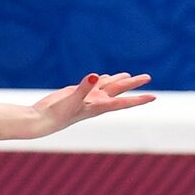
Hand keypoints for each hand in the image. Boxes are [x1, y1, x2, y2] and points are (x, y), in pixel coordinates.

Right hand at [32, 72, 155, 133]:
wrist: (41, 120)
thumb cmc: (55, 114)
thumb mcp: (71, 99)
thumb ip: (84, 87)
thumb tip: (95, 75)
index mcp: (98, 105)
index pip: (123, 101)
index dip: (138, 99)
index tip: (153, 97)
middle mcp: (95, 101)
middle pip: (119, 90)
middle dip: (133, 84)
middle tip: (148, 77)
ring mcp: (86, 97)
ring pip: (106, 86)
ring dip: (119, 81)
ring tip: (129, 74)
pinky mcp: (77, 92)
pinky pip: (93, 84)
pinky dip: (101, 79)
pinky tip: (103, 76)